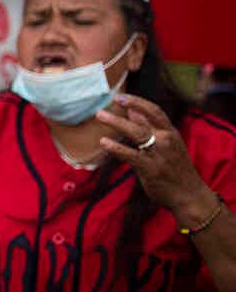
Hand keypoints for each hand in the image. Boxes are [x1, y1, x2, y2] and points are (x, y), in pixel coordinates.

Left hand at [97, 94, 210, 215]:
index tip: (120, 97)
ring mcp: (159, 154)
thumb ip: (149, 127)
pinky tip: (104, 142)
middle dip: (123, 111)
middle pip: (143, 121)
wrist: (189, 194)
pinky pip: (131, 155)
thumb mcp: (167, 143)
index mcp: (170, 132)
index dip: (137, 102)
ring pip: (137, 134)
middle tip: (103, 108)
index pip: (155, 111)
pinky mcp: (151, 169)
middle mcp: (166, 140)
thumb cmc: (175, 167)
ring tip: (101, 116)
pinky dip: (117, 148)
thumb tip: (132, 110)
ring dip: (117, 123)